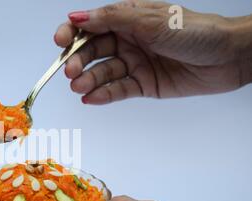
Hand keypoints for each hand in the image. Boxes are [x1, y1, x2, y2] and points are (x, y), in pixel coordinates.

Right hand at [54, 0, 251, 104]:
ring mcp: (135, 63)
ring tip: (79, 87)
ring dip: (89, 80)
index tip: (60, 41)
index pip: (92, 25)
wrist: (227, 58)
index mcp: (128, 18)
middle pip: (93, 51)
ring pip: (103, 72)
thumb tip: (77, 17)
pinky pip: (118, 90)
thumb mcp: (149, 20)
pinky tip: (90, 98)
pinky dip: (103, 94)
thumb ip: (112, 19)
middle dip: (79, 61)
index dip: (73, 33)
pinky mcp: (143, 84)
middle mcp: (128, 40)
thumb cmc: (194, 31)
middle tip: (70, 71)